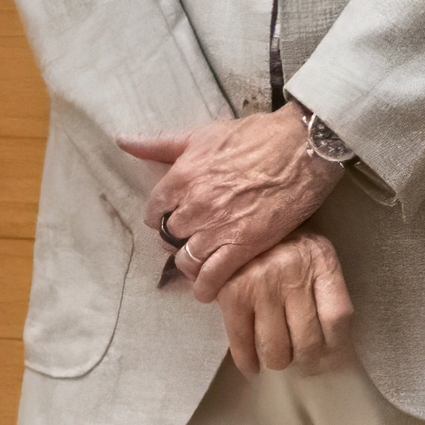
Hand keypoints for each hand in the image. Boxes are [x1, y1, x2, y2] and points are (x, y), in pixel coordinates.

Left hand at [143, 109, 336, 296]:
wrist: (302, 147)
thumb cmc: (255, 136)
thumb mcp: (202, 134)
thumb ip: (159, 143)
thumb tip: (123, 141)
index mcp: (181, 177)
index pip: (153, 211)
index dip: (163, 217)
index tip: (174, 219)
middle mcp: (194, 205)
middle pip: (170, 236)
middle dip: (178, 239)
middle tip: (192, 239)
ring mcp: (218, 228)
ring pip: (187, 260)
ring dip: (190, 264)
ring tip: (199, 264)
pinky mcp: (243, 246)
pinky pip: (213, 277)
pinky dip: (206, 288)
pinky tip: (207, 291)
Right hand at [212, 234, 355, 372]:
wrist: (241, 220)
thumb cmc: (286, 245)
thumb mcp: (316, 255)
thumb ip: (324, 290)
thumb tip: (333, 347)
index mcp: (322, 261)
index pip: (337, 317)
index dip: (337, 346)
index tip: (331, 356)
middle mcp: (292, 273)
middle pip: (308, 340)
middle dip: (308, 361)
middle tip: (303, 361)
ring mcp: (260, 285)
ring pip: (276, 349)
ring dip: (280, 362)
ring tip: (279, 357)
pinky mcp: (232, 295)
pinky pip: (242, 343)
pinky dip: (248, 362)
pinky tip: (253, 366)